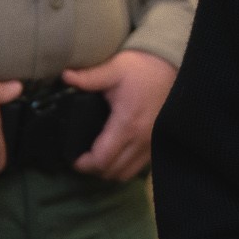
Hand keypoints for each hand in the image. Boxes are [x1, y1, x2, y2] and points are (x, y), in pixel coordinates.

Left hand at [61, 49, 176, 180]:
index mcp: (127, 124)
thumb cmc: (143, 67)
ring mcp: (152, 144)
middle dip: (94, 168)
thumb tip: (65, 76)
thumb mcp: (115, 68)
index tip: (73, 156)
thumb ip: (90, 77)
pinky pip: (138, 166)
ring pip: (126, 173)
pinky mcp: (158, 143)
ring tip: (99, 156)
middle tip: (83, 156)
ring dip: (110, 169)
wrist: (173, 65)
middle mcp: (141, 140)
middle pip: (113, 172)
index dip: (84, 164)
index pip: (102, 160)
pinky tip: (118, 151)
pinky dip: (125, 165)